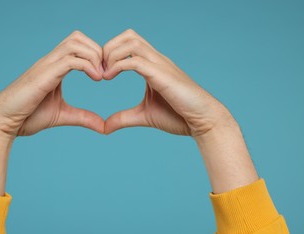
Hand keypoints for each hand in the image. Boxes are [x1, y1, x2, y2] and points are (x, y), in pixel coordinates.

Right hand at [0, 30, 104, 138]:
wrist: (4, 122)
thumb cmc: (28, 117)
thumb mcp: (63, 115)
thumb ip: (83, 117)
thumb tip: (103, 127)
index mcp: (54, 67)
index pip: (77, 45)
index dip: (95, 55)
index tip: (105, 75)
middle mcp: (50, 62)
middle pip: (77, 37)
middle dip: (97, 50)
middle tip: (105, 72)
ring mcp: (46, 66)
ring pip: (74, 43)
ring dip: (93, 55)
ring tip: (100, 76)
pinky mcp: (44, 76)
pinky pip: (70, 60)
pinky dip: (88, 66)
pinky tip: (96, 79)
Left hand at [102, 29, 235, 137]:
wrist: (203, 121)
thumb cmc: (178, 116)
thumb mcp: (143, 116)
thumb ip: (123, 118)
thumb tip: (105, 127)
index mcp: (153, 65)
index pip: (129, 43)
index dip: (111, 52)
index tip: (101, 72)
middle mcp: (156, 60)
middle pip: (129, 35)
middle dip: (109, 48)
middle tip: (100, 69)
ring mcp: (160, 65)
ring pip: (131, 42)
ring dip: (112, 54)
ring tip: (104, 74)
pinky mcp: (162, 75)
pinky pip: (135, 61)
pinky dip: (118, 65)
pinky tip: (109, 78)